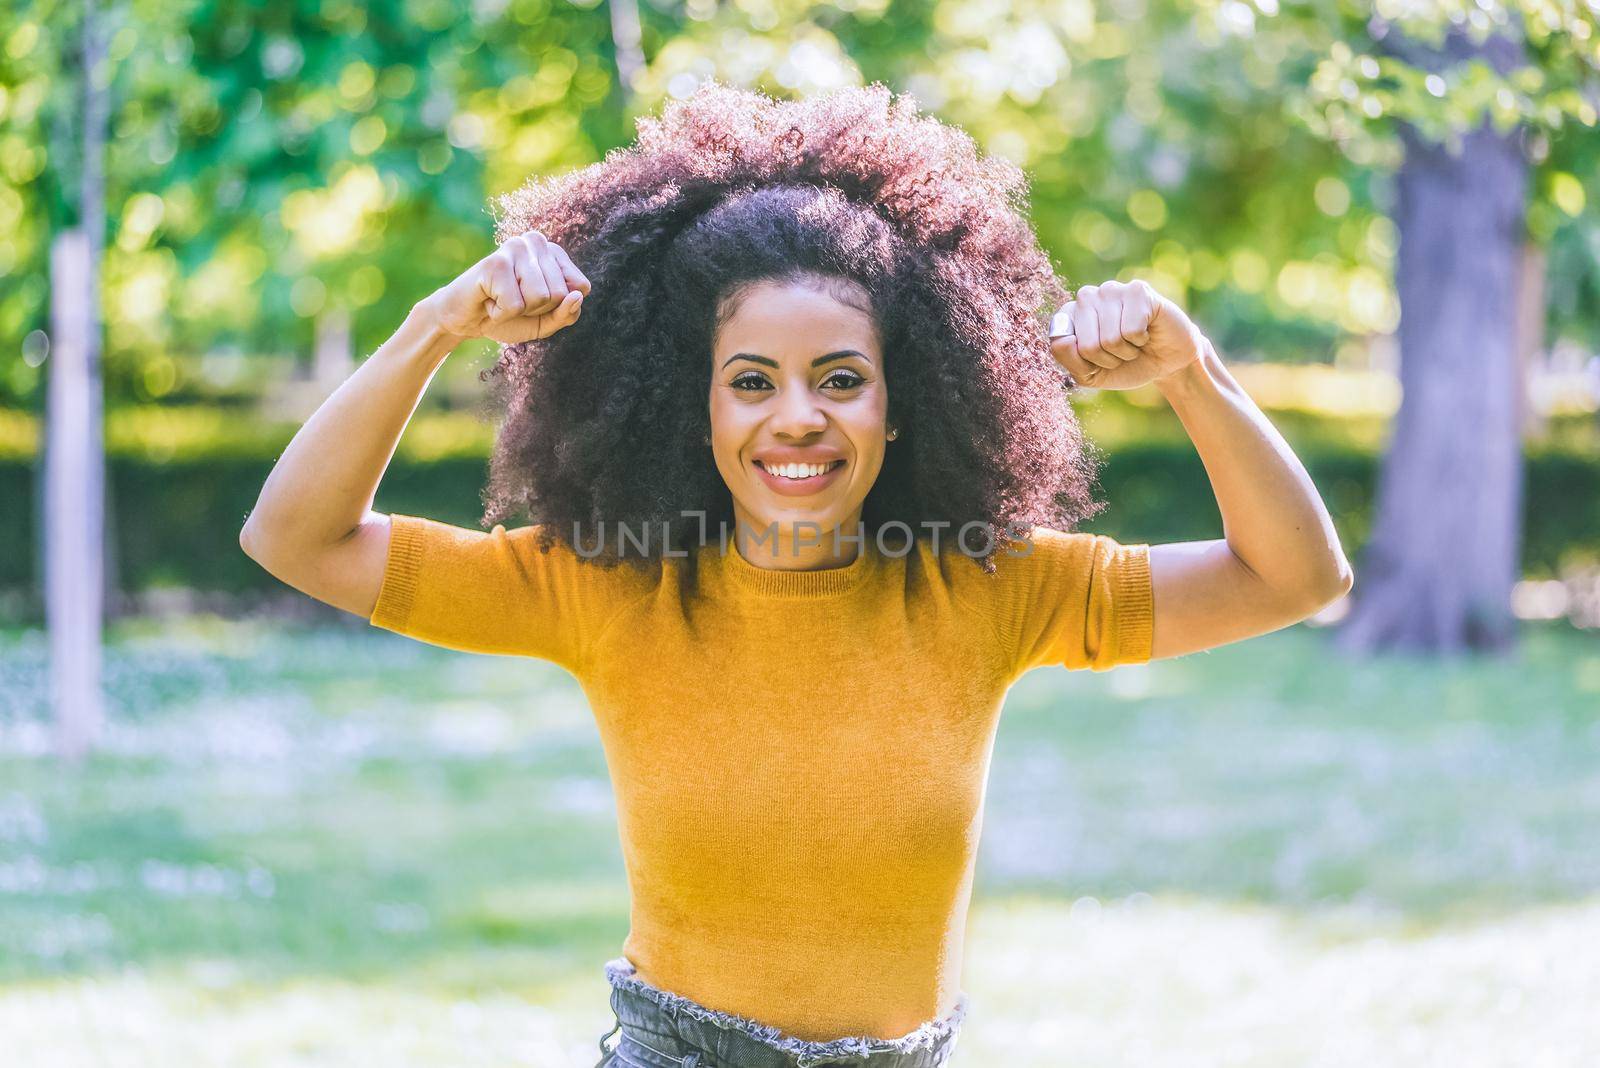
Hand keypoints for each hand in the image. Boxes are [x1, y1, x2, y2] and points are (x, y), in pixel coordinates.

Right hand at [421, 230, 590, 344]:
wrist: (465, 320)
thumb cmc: (507, 316)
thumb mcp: (545, 322)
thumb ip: (567, 314)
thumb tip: (577, 297)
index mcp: (554, 252)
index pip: (581, 287)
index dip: (559, 307)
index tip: (534, 301)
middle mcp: (536, 241)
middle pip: (560, 294)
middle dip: (537, 310)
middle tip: (513, 301)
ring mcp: (514, 247)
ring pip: (540, 297)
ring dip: (519, 311)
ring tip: (501, 299)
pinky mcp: (494, 262)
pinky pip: (514, 305)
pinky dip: (500, 314)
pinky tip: (488, 301)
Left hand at [1048, 279, 1205, 390]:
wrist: (1166, 362)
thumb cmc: (1125, 365)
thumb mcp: (1090, 374)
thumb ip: (1067, 359)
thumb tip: (1065, 338)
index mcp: (1069, 314)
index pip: (1060, 343)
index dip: (1084, 363)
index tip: (1097, 359)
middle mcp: (1086, 297)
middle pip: (1086, 345)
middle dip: (1106, 360)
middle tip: (1120, 352)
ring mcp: (1111, 289)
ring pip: (1110, 339)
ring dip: (1126, 351)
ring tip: (1134, 342)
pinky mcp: (1137, 290)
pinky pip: (1131, 330)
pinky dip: (1141, 340)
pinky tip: (1146, 331)